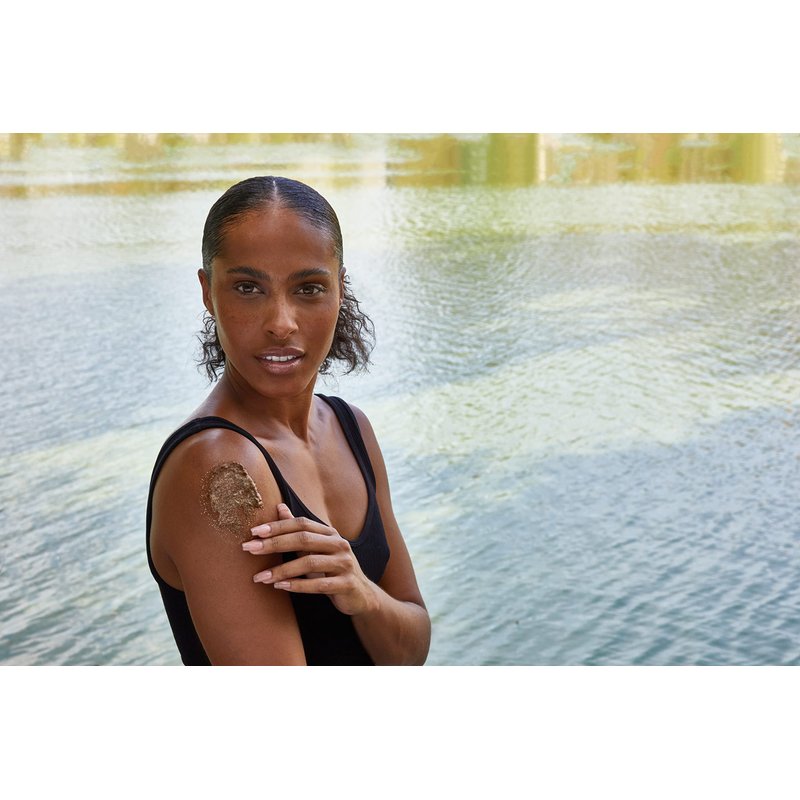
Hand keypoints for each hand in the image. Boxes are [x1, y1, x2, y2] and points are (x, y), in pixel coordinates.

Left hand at [242, 504, 377, 616]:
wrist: (361, 595)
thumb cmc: (332, 569)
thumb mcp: (316, 548)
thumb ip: (299, 530)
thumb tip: (279, 507)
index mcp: (330, 533)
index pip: (301, 523)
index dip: (278, 526)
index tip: (254, 532)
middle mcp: (339, 544)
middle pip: (303, 539)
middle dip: (274, 543)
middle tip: (249, 548)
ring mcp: (345, 564)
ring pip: (309, 563)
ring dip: (281, 570)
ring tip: (260, 576)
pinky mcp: (346, 584)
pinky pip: (319, 585)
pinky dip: (298, 585)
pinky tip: (280, 587)